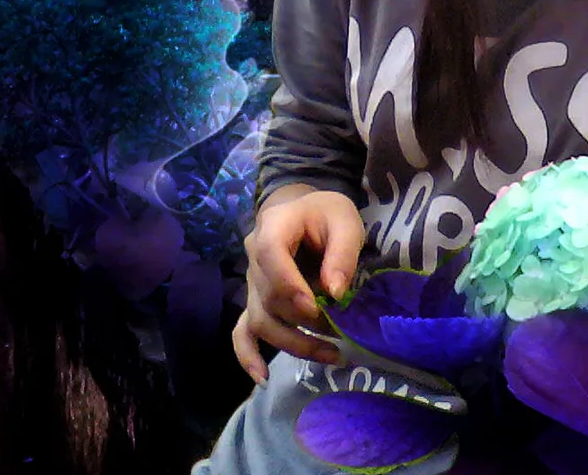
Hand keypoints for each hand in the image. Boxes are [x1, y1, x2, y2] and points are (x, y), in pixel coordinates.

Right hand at [233, 186, 363, 383]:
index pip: (272, 258)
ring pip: (260, 321)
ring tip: (330, 355)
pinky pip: (242, 331)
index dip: (292, 286)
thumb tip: (335, 294)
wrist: (301, 210)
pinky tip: (262, 378)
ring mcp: (251, 284)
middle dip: (306, 319)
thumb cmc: (325, 213)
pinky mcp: (255, 302)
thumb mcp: (345, 221)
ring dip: (293, 343)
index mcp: (272, 228)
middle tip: (342, 329)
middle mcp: (253, 258)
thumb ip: (342, 253)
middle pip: (270, 298)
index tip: (318, 307)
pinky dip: (248, 355)